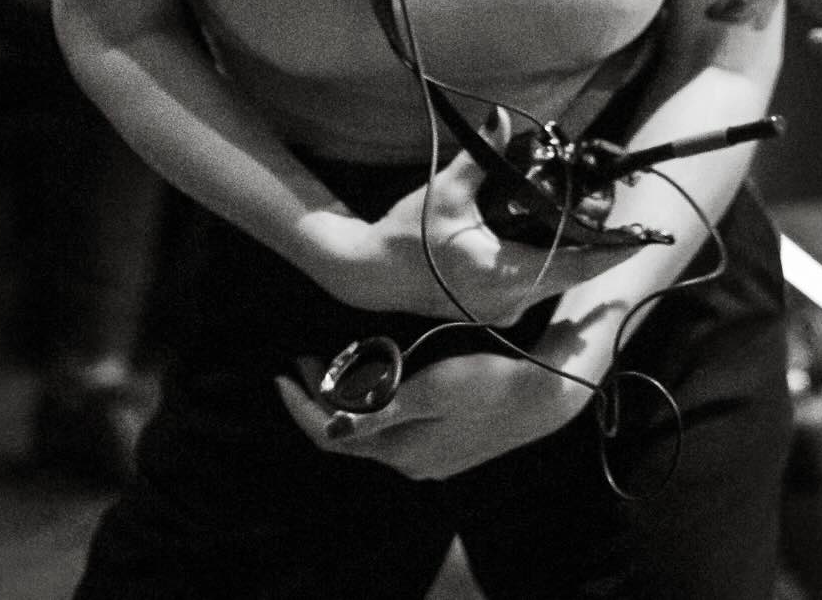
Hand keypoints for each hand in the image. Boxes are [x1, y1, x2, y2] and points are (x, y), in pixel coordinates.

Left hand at [276, 346, 581, 480]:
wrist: (540, 396)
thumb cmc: (485, 384)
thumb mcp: (428, 392)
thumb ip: (378, 411)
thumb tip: (328, 428)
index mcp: (401, 451)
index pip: (331, 437)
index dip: (301, 408)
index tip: (281, 376)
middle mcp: (410, 461)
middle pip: (348, 435)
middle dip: (320, 398)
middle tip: (304, 360)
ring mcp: (428, 455)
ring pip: (371, 430)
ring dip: (347, 399)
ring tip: (333, 363)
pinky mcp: (443, 443)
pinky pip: (393, 428)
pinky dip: (373, 404)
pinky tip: (375, 378)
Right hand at [331, 116, 641, 321]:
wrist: (372, 273)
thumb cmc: (407, 235)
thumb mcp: (446, 192)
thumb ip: (480, 157)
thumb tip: (501, 118)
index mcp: (506, 274)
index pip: (575, 265)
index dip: (611, 251)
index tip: (643, 237)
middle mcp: (511, 300)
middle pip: (571, 274)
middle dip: (598, 247)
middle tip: (625, 220)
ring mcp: (503, 309)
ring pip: (555, 282)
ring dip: (575, 256)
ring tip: (599, 226)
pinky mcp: (495, 308)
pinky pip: (537, 285)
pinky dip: (552, 263)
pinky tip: (558, 240)